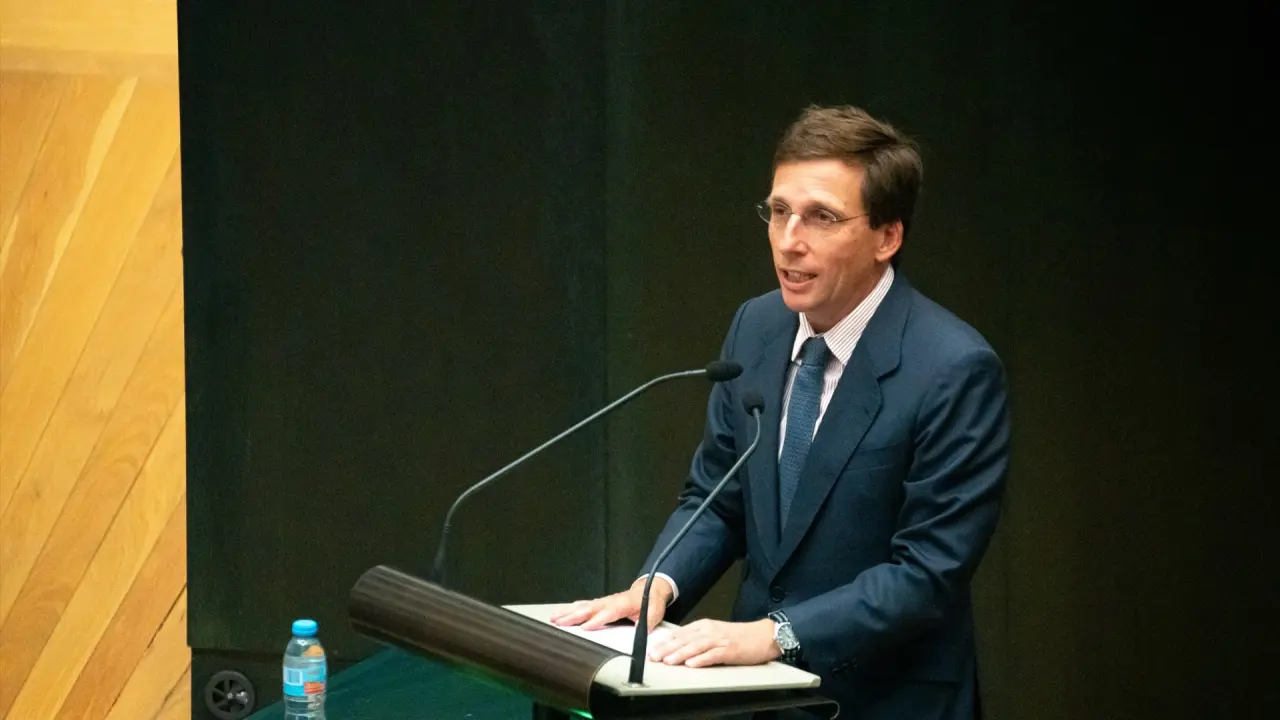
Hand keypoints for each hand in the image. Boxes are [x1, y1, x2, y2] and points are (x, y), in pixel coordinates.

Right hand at [549, 576, 672, 631]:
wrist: (650, 589)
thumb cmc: (651, 603)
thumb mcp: (654, 613)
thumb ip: (646, 622)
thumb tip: (640, 632)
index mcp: (623, 604)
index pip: (608, 613)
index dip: (597, 620)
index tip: (585, 628)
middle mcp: (610, 601)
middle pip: (590, 609)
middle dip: (574, 616)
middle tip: (560, 622)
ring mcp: (604, 601)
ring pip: (583, 606)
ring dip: (568, 612)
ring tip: (554, 618)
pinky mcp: (600, 603)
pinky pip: (584, 605)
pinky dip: (571, 608)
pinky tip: (561, 613)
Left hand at [647, 618, 779, 667]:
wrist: (763, 635)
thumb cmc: (739, 636)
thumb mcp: (714, 633)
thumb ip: (697, 638)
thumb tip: (677, 646)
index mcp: (704, 626)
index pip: (680, 633)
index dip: (664, 642)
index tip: (651, 649)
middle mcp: (710, 631)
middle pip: (685, 640)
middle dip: (667, 649)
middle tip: (653, 657)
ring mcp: (720, 640)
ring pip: (696, 647)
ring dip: (680, 654)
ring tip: (668, 661)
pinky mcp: (730, 650)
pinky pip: (713, 655)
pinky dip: (702, 659)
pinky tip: (692, 664)